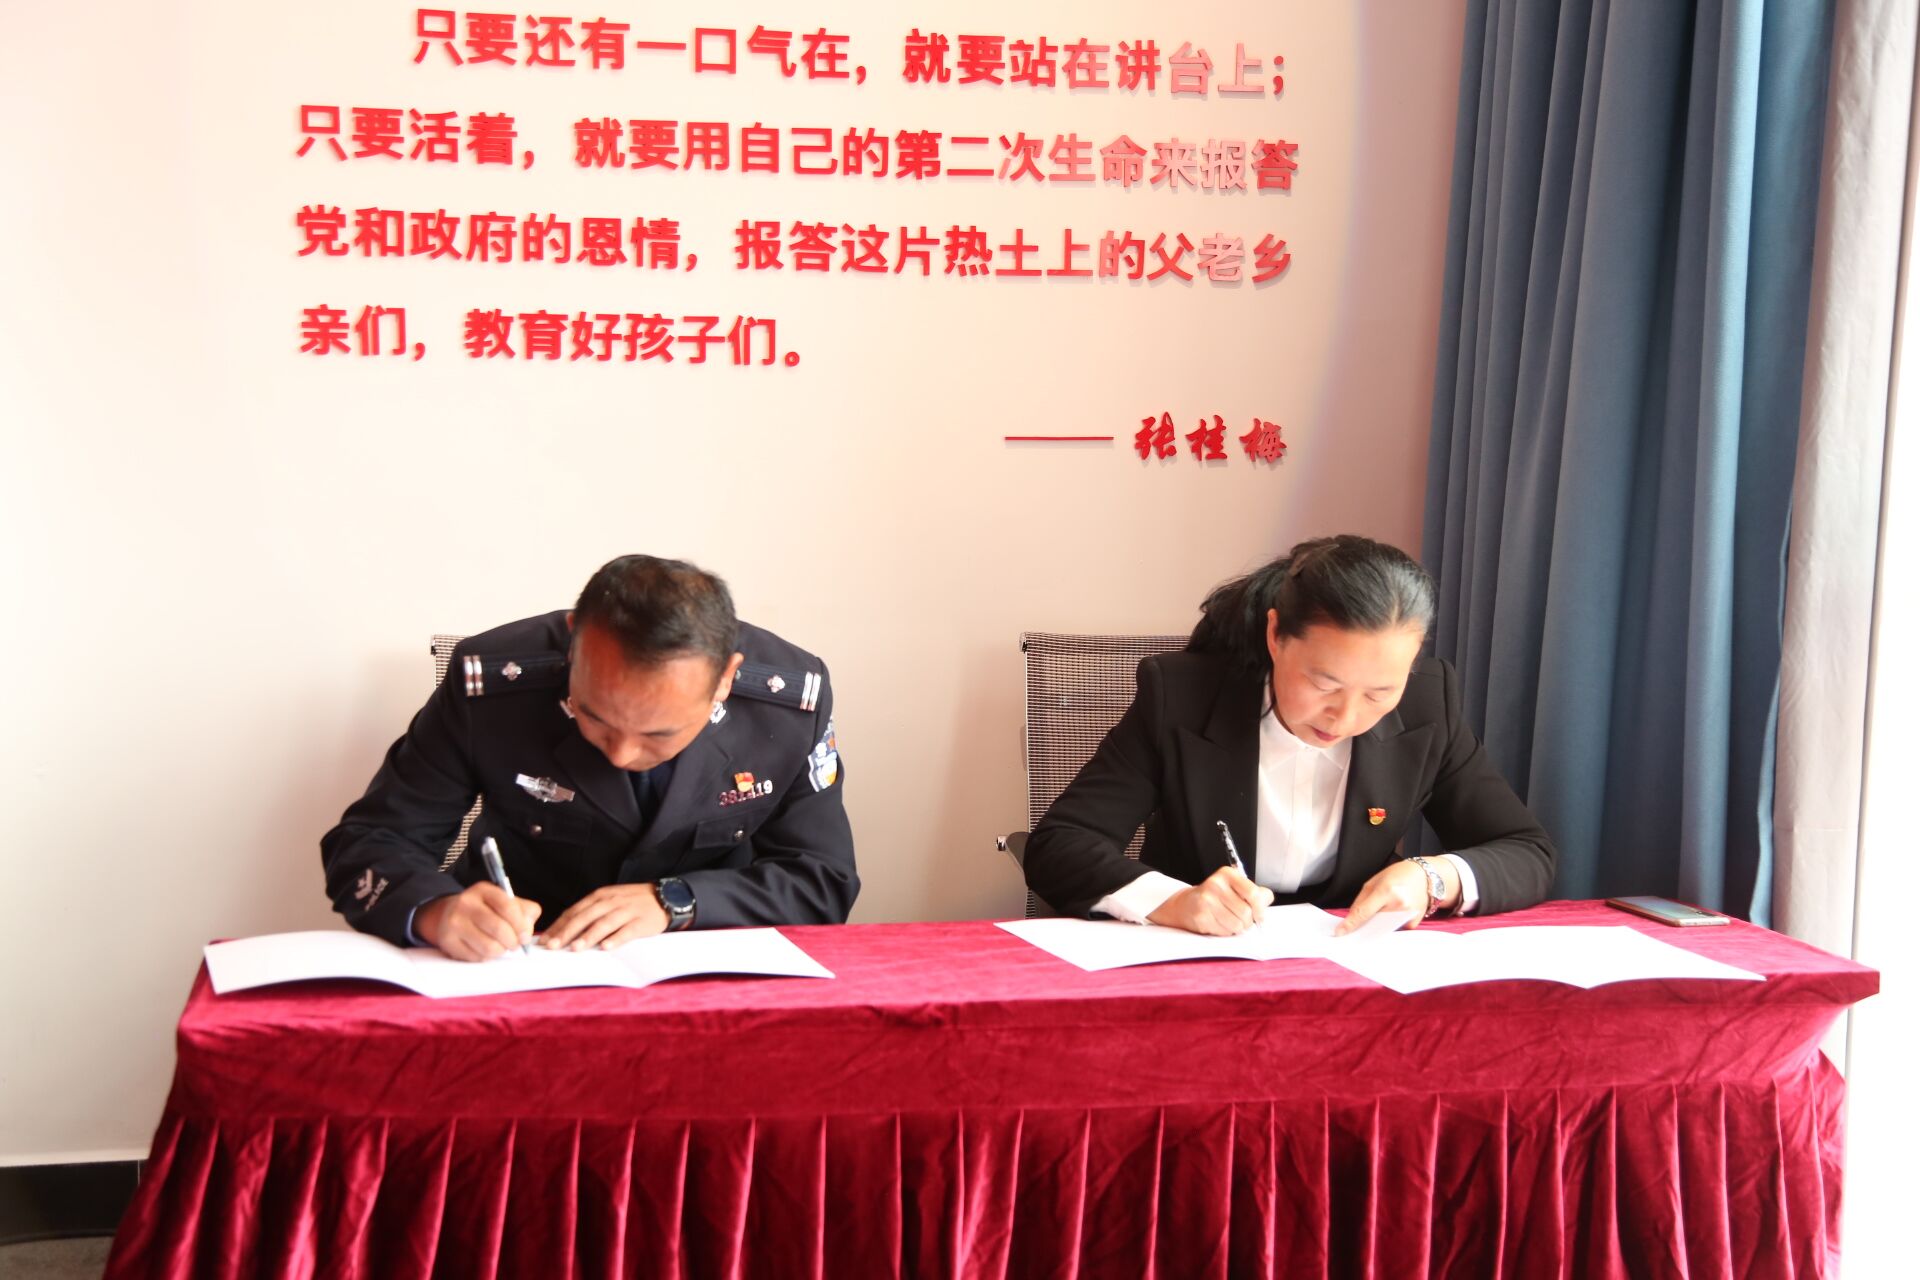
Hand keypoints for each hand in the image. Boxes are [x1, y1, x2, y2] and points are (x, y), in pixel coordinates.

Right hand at [416, 883, 540, 961]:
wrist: (448, 914)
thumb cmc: (484, 910)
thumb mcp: (503, 901)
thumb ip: (524, 910)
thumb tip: (528, 929)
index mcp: (484, 890)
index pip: (508, 907)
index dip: (521, 925)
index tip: (525, 936)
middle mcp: (466, 903)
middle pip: (499, 929)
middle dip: (513, 942)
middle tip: (515, 945)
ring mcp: (454, 922)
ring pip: (489, 947)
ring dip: (500, 951)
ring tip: (500, 947)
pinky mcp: (447, 941)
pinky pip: (476, 957)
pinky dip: (486, 957)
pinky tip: (484, 949)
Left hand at [540, 883, 669, 950]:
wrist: (665, 897)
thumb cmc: (632, 903)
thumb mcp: (609, 901)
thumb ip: (590, 913)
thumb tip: (565, 932)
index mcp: (600, 896)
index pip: (574, 911)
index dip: (559, 926)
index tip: (545, 940)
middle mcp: (611, 901)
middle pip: (585, 917)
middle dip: (567, 932)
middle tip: (553, 946)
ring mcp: (627, 910)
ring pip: (604, 923)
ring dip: (588, 936)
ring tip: (576, 948)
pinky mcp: (642, 921)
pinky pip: (627, 930)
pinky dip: (616, 938)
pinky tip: (606, 947)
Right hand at [1147, 867, 1275, 935]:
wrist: (1186, 904)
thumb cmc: (1217, 897)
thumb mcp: (1236, 888)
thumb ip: (1255, 893)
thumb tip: (1267, 899)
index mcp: (1228, 874)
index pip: (1252, 893)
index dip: (1260, 908)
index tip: (1259, 916)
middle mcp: (1216, 884)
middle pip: (1246, 912)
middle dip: (1247, 922)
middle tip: (1242, 920)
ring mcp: (1206, 900)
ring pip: (1236, 924)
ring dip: (1236, 928)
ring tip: (1228, 921)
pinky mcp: (1200, 916)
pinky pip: (1224, 931)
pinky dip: (1225, 932)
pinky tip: (1218, 923)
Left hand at [1338, 858, 1458, 934]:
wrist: (1425, 877)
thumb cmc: (1398, 875)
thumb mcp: (1375, 881)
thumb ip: (1362, 900)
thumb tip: (1351, 918)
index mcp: (1387, 891)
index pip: (1364, 912)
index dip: (1350, 924)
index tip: (1340, 932)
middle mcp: (1399, 904)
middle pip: (1373, 922)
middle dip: (1363, 924)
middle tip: (1354, 925)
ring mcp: (1408, 915)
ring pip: (1382, 927)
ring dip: (1375, 925)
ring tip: (1376, 915)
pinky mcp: (1413, 923)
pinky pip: (1394, 928)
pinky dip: (1389, 924)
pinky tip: (1392, 913)